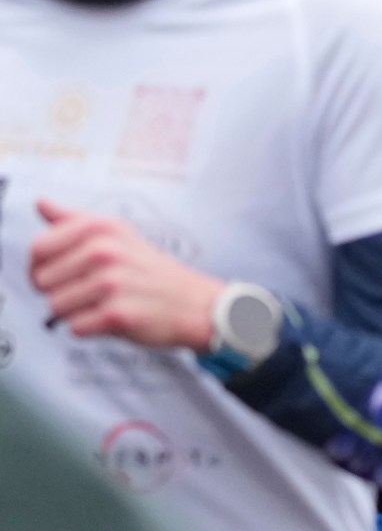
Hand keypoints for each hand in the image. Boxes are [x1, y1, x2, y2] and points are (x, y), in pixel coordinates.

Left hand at [27, 200, 222, 349]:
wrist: (194, 302)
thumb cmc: (150, 269)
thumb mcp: (117, 233)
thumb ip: (73, 219)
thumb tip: (40, 202)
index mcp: (100, 229)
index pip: (37, 249)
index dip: (42, 265)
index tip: (63, 271)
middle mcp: (104, 252)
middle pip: (42, 281)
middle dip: (60, 290)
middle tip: (90, 290)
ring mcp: (110, 284)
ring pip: (54, 306)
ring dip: (74, 311)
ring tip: (103, 303)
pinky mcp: (115, 315)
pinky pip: (74, 327)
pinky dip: (89, 328)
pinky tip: (111, 317)